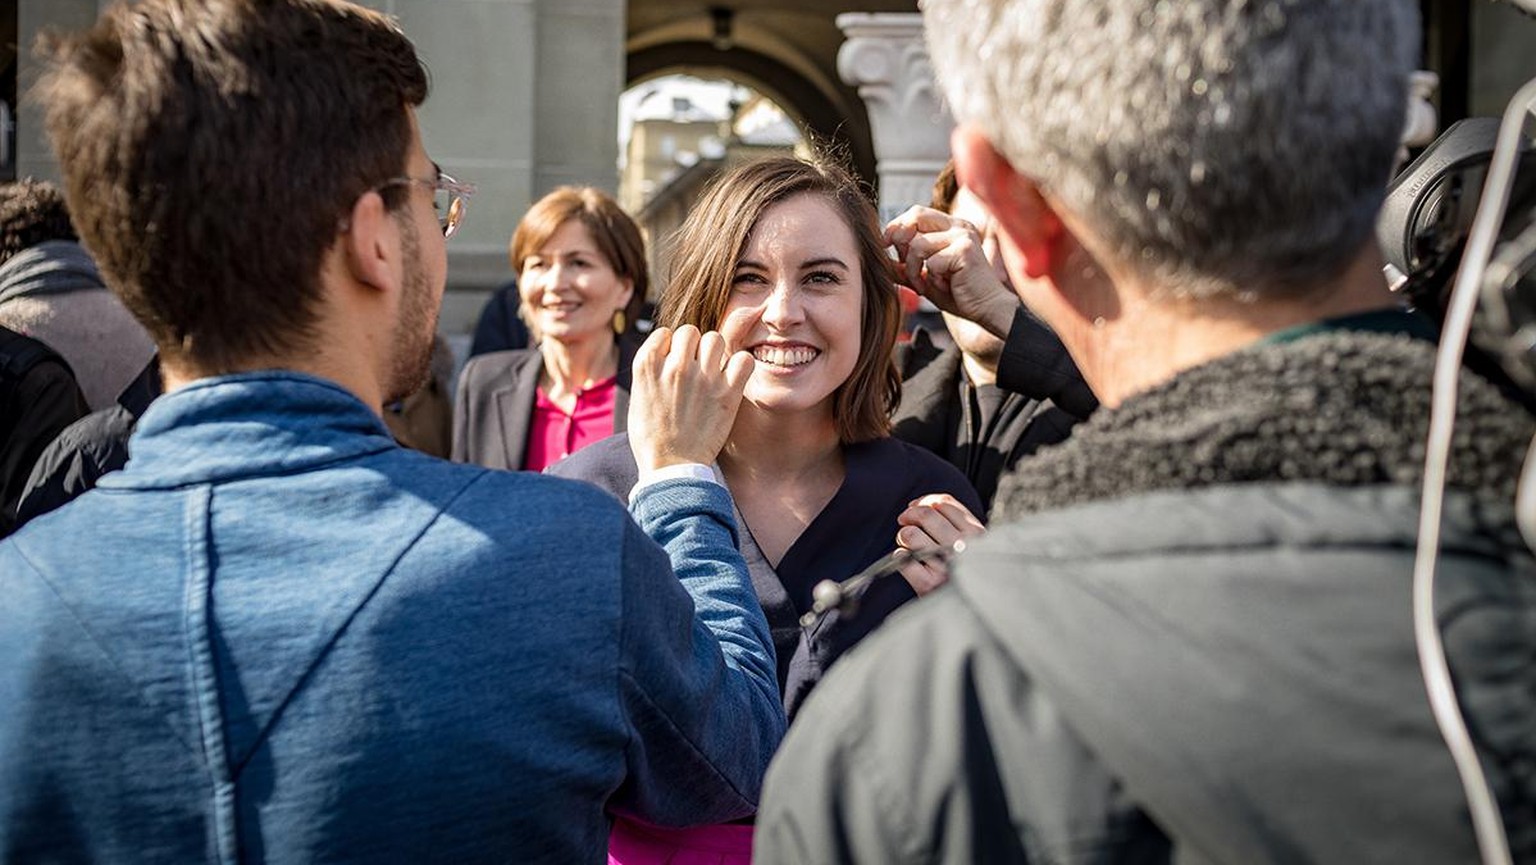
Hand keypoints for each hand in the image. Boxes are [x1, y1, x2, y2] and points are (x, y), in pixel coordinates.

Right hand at [628, 325, 755, 473]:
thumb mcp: (638, 396)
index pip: (665, 333)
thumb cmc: (651, 436)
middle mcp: (674, 366)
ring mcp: (702, 378)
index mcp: (647, 365)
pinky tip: (732, 379)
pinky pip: (743, 359)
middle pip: (691, 332)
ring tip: (712, 373)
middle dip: (693, 346)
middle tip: (695, 368)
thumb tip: (667, 348)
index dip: (671, 347)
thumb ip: (652, 370)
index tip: (673, 363)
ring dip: (715, 353)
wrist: (670, 468)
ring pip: (715, 339)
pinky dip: (740, 366)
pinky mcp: (727, 393)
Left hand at [883, 205, 1018, 339]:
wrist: (988, 309)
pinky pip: (931, 261)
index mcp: (950, 227)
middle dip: (899, 239)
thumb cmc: (958, 294)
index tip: (885, 246)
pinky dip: (931, 279)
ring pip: (918, 244)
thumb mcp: (924, 277)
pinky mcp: (965, 250)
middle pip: (915, 216)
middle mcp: (958, 226)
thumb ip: (903, 266)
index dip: (896, 227)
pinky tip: (944, 287)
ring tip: (924, 285)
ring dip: (913, 270)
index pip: (915, 213)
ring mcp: (963, 236)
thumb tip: (878, 259)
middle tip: (901, 264)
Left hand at [894, 493, 986, 594]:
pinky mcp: (928, 584)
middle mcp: (962, 548)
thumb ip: (958, 521)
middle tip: (904, 520)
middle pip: (925, 515)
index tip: (915, 506)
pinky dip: (899, 557)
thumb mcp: (975, 543)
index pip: (944, 503)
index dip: (924, 501)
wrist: (972, 612)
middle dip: (909, 515)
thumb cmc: (969, 573)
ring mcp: (945, 566)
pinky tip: (908, 563)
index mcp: (976, 534)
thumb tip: (921, 503)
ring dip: (903, 536)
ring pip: (910, 534)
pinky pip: (902, 558)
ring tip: (908, 545)